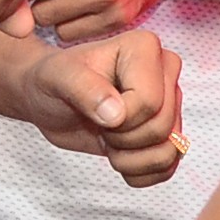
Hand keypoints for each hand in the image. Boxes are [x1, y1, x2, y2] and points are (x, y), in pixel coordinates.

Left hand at [17, 31, 184, 184]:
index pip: (149, 102)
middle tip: (98, 124)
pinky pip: (169, 166)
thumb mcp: (56, 78)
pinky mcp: (168, 130)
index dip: (119, 120)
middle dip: (122, 139)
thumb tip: (116, 114)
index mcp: (145, 47)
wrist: (48, 99)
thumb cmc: (51, 80)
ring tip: (107, 137)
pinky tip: (118, 155)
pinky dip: (139, 172)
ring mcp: (170, 102)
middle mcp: (165, 71)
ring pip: (169, 150)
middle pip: (161, 128)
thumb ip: (82, 88)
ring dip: (129, 158)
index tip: (93, 109)